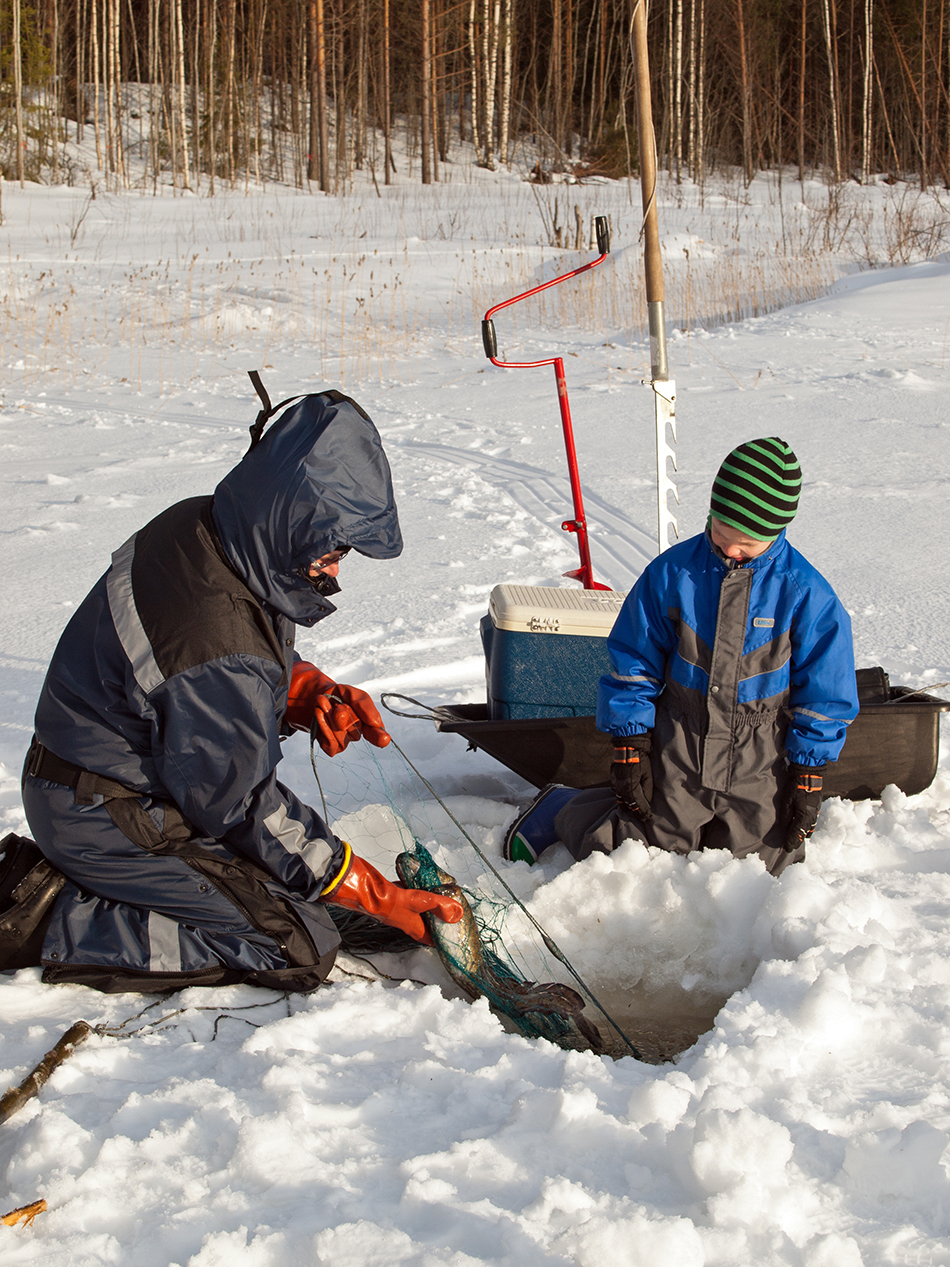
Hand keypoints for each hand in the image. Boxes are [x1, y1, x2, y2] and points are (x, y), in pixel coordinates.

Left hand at [285, 662, 390, 755]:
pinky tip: (319, 713)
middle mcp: (357, 734)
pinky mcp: (330, 747)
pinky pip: (330, 742)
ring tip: (322, 701)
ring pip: (341, 736)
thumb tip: (375, 723)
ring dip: (329, 716)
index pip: (378, 735)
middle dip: (344, 714)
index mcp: (368, 722)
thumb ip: (364, 705)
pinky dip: (323, 725)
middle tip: (336, 703)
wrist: (314, 696)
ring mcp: (344, 742)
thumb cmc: (337, 696)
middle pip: (355, 731)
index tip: (383, 738)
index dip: (380, 737)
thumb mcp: (352, 693)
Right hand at [324, 850, 462, 943]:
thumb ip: (438, 904)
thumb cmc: (387, 900)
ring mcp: (399, 910)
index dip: (442, 941)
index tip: (454, 938)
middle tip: (452, 916)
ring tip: (442, 899)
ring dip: (429, 908)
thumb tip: (458, 913)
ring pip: (419, 911)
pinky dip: (418, 894)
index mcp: (414, 927)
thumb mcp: (417, 900)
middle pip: (426, 925)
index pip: (432, 939)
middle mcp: (406, 921)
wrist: (361, 890)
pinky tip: (422, 884)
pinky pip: (410, 898)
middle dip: (438, 922)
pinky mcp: (393, 897)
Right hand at [610, 734, 652, 820]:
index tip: (647, 818)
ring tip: (633, 811)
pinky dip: (623, 796)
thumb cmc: (641, 759)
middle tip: (641, 817)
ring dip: (628, 804)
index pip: (636, 804)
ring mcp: (615, 782)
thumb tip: (646, 801)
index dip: (642, 812)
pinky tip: (627, 799)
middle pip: (627, 803)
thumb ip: (646, 790)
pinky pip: (618, 791)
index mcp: (630, 787)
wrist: (628, 746)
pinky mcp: (613, 778)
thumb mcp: (648, 775)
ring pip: (621, 798)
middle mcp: (620, 787)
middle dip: (634, 810)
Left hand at [780, 763, 824, 851]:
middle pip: (804, 833)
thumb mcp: (787, 800)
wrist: (808, 776)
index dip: (791, 841)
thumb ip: (786, 814)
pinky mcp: (816, 808)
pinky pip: (812, 822)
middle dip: (798, 840)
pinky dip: (808, 828)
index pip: (797, 832)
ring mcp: (815, 812)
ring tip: (797, 840)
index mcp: (804, 815)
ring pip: (809, 828)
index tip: (787, 848)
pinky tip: (804, 830)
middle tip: (790, 847)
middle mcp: (811, 816)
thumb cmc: (795, 787)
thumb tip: (784, 826)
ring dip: (803, 835)